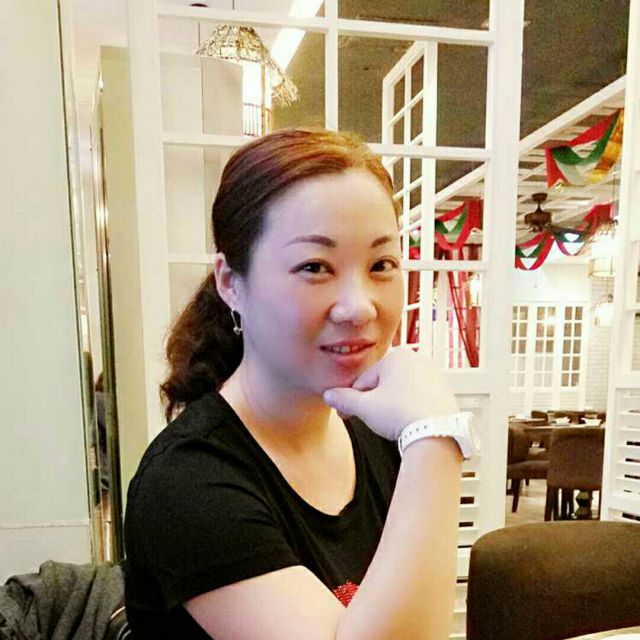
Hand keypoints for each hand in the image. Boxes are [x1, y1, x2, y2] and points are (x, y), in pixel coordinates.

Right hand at [323, 347, 458, 440]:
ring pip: (401, 391)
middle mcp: (417, 360)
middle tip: (370, 420)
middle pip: (383, 383)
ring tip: (390, 424)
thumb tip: (329, 395)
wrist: (436, 432)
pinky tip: (407, 423)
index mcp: (396, 356)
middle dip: (373, 401)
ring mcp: (434, 375)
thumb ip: (345, 399)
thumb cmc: (401, 414)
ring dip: (391, 405)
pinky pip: (419, 398)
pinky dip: (410, 408)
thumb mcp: (365, 407)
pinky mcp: (444, 391)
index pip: (364, 379)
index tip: (346, 414)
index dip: (353, 399)